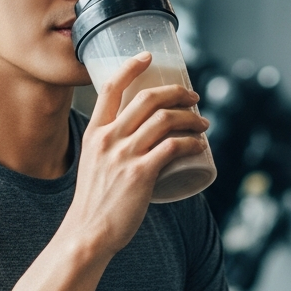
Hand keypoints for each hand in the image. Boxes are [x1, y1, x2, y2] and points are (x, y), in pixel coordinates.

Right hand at [66, 52, 207, 254]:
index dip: (131, 66)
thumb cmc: (94, 204)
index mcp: (95, 133)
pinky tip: (200, 144)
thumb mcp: (93, 166)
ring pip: (165, 120)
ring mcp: (124, 155)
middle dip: (176, 92)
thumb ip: (110, 151)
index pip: (111, 88)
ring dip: (191, 118)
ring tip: (203, 123)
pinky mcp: (141, 174)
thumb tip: (141, 145)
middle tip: (193, 96)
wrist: (88, 233)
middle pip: (147, 98)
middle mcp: (109, 138)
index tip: (149, 56)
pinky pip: (174, 147)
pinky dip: (192, 142)